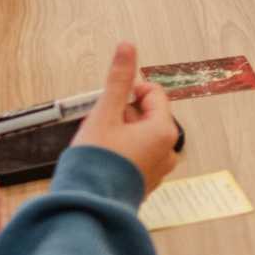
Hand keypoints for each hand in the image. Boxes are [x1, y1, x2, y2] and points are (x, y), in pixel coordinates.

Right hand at [70, 42, 181, 197]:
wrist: (88, 206)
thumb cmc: (97, 163)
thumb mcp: (105, 113)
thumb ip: (118, 79)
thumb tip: (127, 48)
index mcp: (163, 131)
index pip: (153, 93)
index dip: (130, 92)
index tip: (112, 103)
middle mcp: (167, 151)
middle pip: (147, 115)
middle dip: (123, 115)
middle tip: (103, 127)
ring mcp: (158, 168)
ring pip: (140, 135)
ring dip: (121, 133)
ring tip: (102, 146)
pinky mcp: (145, 181)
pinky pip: (137, 155)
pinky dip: (122, 151)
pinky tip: (105, 160)